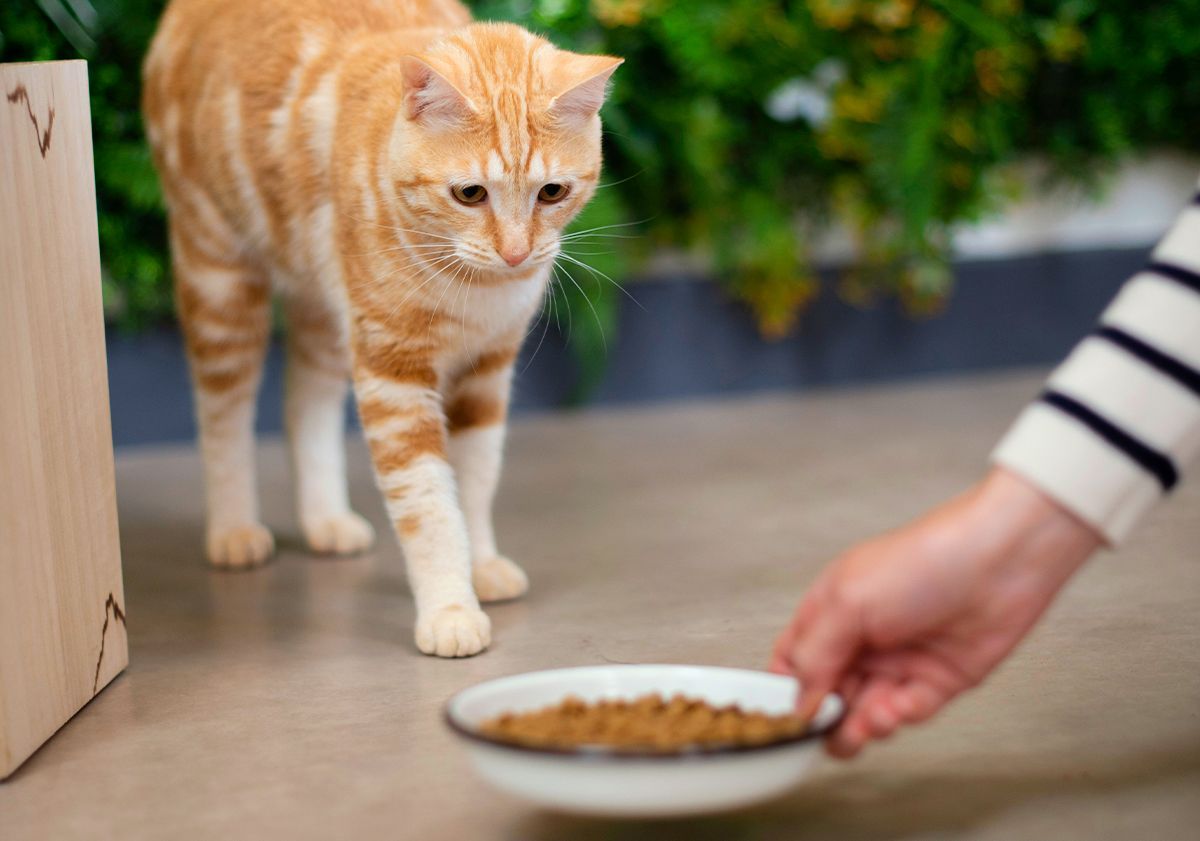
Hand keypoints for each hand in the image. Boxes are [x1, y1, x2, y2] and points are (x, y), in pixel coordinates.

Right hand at [770, 467, 1101, 756]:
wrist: (1001, 560)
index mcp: (830, 611)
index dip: (787, 693)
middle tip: (834, 727)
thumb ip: (814, 654)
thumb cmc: (924, 560)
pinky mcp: (937, 680)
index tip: (790, 719)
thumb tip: (797, 701)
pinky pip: (908, 713)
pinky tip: (904, 704)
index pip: (792, 662)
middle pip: (827, 696)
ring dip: (863, 724)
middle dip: (827, 719)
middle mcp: (860, 638)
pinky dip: (902, 716)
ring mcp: (898, 661)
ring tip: (871, 720)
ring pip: (865, 712)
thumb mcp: (848, 601)